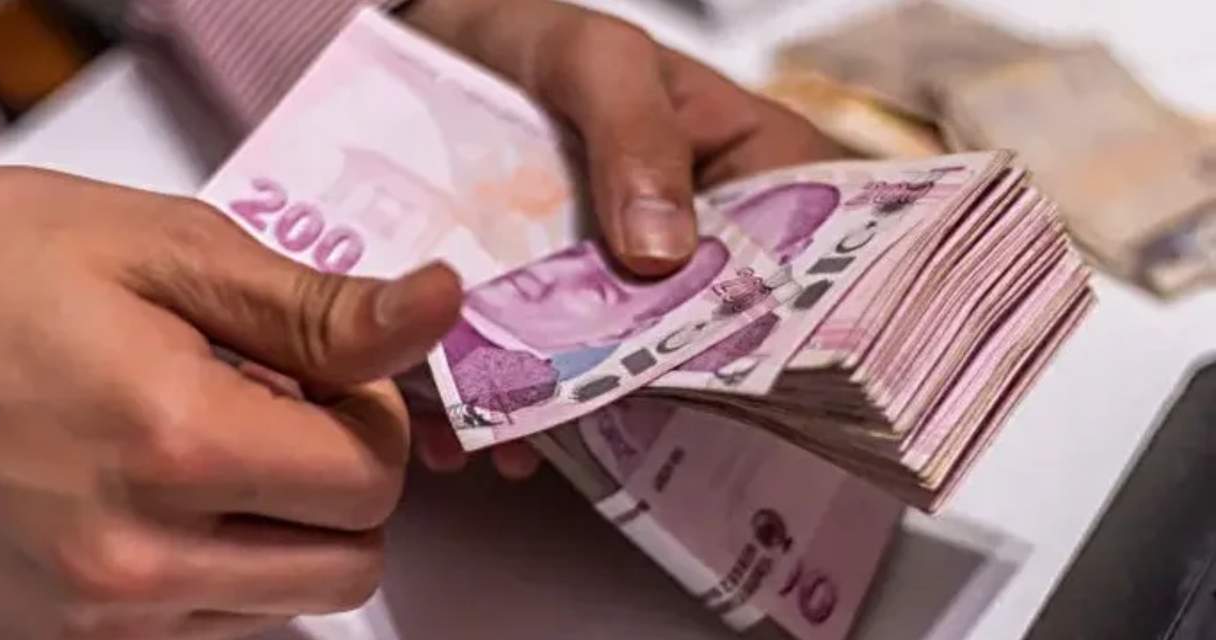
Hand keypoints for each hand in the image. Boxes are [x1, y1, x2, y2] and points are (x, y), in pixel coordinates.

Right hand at [0, 168, 461, 638]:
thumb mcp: (167, 249)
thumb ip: (317, 304)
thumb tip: (440, 308)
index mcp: (178, 444)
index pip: (375, 479)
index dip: (373, 417)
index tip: (322, 372)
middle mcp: (139, 559)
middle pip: (351, 559)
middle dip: (346, 480)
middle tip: (280, 408)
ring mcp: (98, 615)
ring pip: (290, 600)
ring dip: (289, 526)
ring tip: (211, 443)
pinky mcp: (64, 638)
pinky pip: (214, 628)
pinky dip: (227, 565)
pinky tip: (170, 493)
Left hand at [398, 0, 845, 477]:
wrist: (447, 50)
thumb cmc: (544, 35)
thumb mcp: (596, 60)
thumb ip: (634, 134)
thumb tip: (662, 255)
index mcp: (763, 171)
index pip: (816, 261)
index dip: (796, 327)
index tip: (752, 384)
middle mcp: (714, 241)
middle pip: (723, 334)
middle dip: (673, 387)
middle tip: (619, 423)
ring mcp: (643, 284)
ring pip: (639, 364)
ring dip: (588, 410)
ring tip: (527, 441)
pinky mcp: (576, 309)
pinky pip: (567, 370)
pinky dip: (529, 402)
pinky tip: (486, 432)